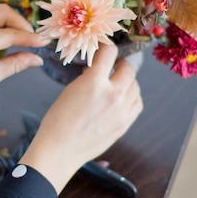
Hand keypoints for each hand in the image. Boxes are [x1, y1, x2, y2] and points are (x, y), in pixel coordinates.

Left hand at [0, 3, 47, 118]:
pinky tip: (7, 33)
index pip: (8, 35)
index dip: (29, 38)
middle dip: (21, 23)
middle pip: (2, 12)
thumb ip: (15, 65)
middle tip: (33, 39)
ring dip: (11, 19)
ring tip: (22, 36)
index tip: (45, 42)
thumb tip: (37, 59)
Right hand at [20, 43, 142, 191]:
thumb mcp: (70, 90)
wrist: (61, 150)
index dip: (107, 47)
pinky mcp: (125, 123)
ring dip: (128, 81)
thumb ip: (89, 78)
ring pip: (135, 86)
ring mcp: (122, 110)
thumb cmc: (58, 122)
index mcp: (94, 82)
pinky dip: (133, 97)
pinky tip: (124, 98)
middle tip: (114, 66)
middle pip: (128, 69)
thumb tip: (98, 71)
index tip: (105, 48)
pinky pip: (137, 103)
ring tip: (118, 83)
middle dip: (120, 65)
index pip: (109, 53)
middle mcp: (112, 94)